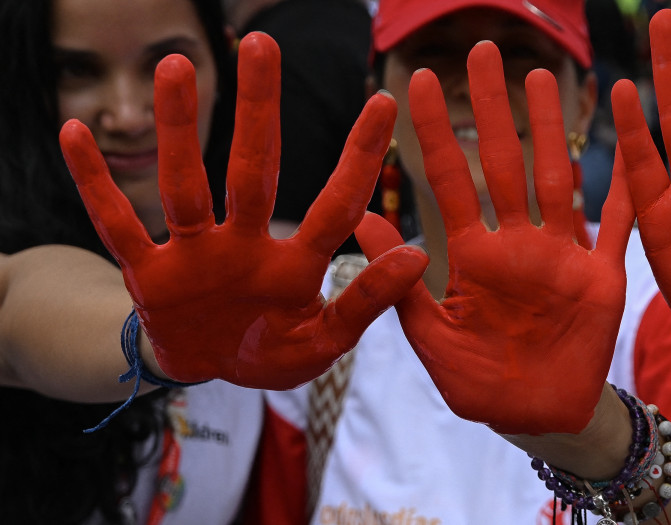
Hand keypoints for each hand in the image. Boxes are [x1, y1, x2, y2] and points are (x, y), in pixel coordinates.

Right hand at [59, 33, 427, 389]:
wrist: (208, 370)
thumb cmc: (272, 350)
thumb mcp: (324, 340)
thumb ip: (366, 302)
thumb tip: (421, 256)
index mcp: (296, 263)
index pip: (336, 204)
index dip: (359, 158)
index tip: (384, 100)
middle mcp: (245, 243)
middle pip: (253, 169)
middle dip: (257, 110)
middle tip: (261, 44)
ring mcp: (194, 253)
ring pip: (183, 185)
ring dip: (177, 129)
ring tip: (174, 67)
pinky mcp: (148, 274)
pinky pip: (116, 225)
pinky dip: (94, 183)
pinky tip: (76, 131)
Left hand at [356, 42, 634, 434]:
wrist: (538, 419)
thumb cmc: (480, 384)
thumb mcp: (431, 338)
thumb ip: (400, 285)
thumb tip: (364, 227)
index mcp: (474, 256)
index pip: (450, 181)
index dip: (434, 132)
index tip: (417, 81)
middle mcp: (518, 243)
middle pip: (505, 162)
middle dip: (494, 109)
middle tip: (484, 51)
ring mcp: (562, 255)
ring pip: (557, 177)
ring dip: (550, 129)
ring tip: (540, 78)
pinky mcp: (603, 276)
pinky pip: (619, 223)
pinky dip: (626, 184)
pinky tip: (630, 139)